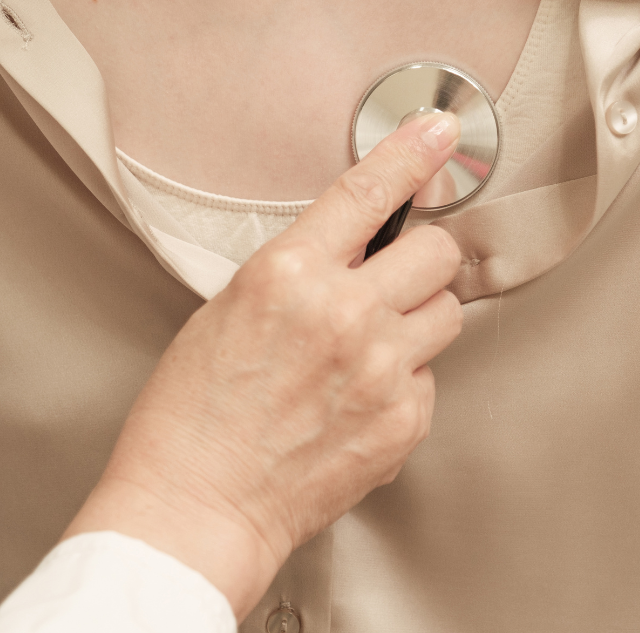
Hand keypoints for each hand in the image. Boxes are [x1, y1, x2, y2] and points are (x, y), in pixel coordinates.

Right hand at [63, 111, 465, 617]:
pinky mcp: (403, 421)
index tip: (439, 132)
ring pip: (447, 312)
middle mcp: (345, 315)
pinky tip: (358, 399)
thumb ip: (299, 272)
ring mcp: (381, 370)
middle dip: (421, 258)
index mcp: (289, 274)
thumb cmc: (192, 417)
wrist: (196, 508)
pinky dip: (405, 382)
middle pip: (438, 252)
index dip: (412, 154)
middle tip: (394, 278)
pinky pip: (432, 378)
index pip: (369, 192)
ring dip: (419, 318)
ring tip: (369, 347)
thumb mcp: (229, 309)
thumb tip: (352, 252)